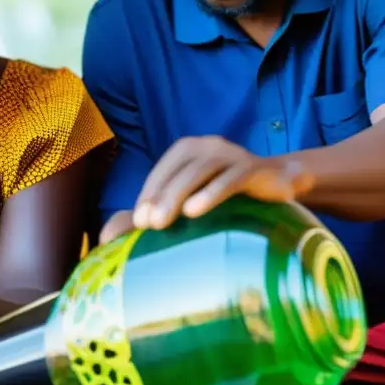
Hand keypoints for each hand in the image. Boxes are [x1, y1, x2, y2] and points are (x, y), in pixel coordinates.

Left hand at [132, 136, 310, 229]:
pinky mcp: (254, 167)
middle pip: (178, 171)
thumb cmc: (227, 197)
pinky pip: (231, 177)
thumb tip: (105, 239)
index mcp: (187, 151)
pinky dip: (212, 192)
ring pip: (201, 170)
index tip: (138, 225)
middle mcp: (207, 146)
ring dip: (179, 195)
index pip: (160, 172)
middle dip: (159, 197)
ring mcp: (231, 153)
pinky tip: (196, 211)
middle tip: (147, 227)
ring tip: (165, 223)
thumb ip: (150, 218)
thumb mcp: (188, 204)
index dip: (146, 195)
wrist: (280, 185)